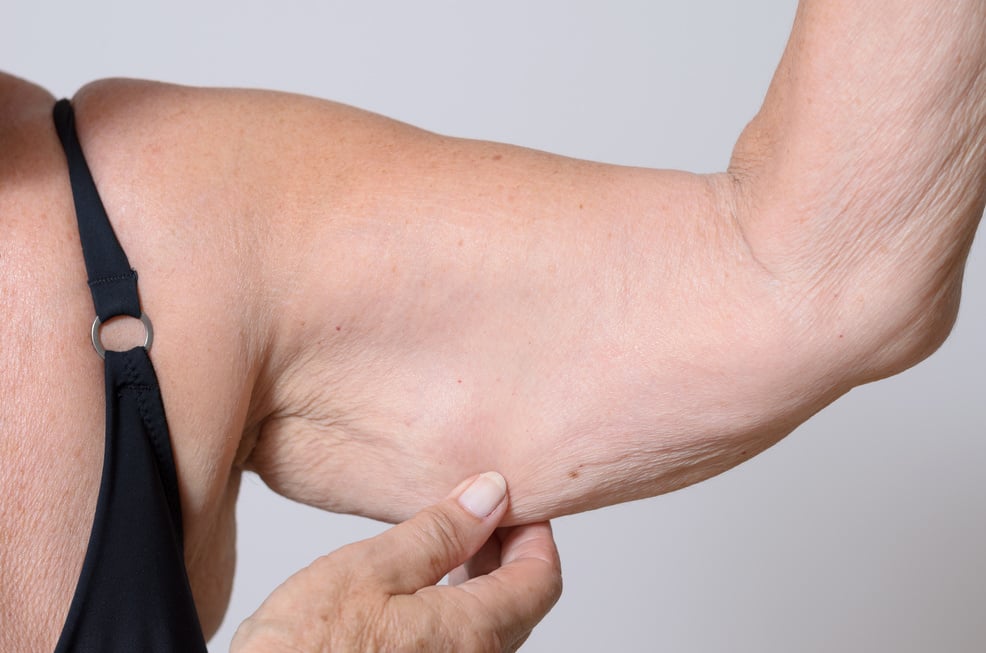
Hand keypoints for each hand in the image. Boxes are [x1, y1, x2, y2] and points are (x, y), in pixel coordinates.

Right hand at [230, 472, 561, 651]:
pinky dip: (458, 606)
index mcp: (471, 634)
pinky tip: (422, 588)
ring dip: (482, 578)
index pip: (541, 577)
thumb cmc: (301, 650)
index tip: (512, 501)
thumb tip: (491, 495)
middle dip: (506, 550)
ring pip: (493, 625)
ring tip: (446, 541)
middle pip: (522, 602)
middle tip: (476, 512)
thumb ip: (439, 532)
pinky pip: (463, 643)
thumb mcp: (369, 570)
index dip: (534, 531)